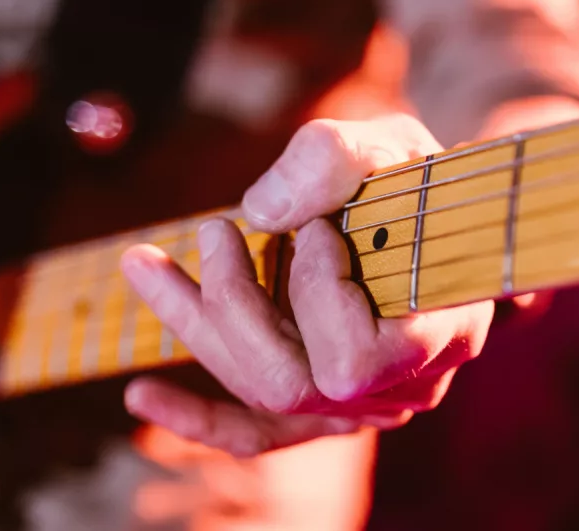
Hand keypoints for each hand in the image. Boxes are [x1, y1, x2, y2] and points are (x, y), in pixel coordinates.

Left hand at [120, 114, 494, 456]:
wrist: (437, 222)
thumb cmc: (418, 184)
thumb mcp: (389, 145)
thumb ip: (334, 161)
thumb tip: (259, 211)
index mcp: (436, 335)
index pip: (351, 356)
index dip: (317, 288)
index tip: (319, 226)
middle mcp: (401, 389)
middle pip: (289, 384)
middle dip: (233, 305)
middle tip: (213, 231)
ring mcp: (361, 406)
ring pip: (262, 396)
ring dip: (198, 328)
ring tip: (142, 264)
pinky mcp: (324, 406)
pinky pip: (257, 433)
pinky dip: (197, 416)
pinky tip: (140, 395)